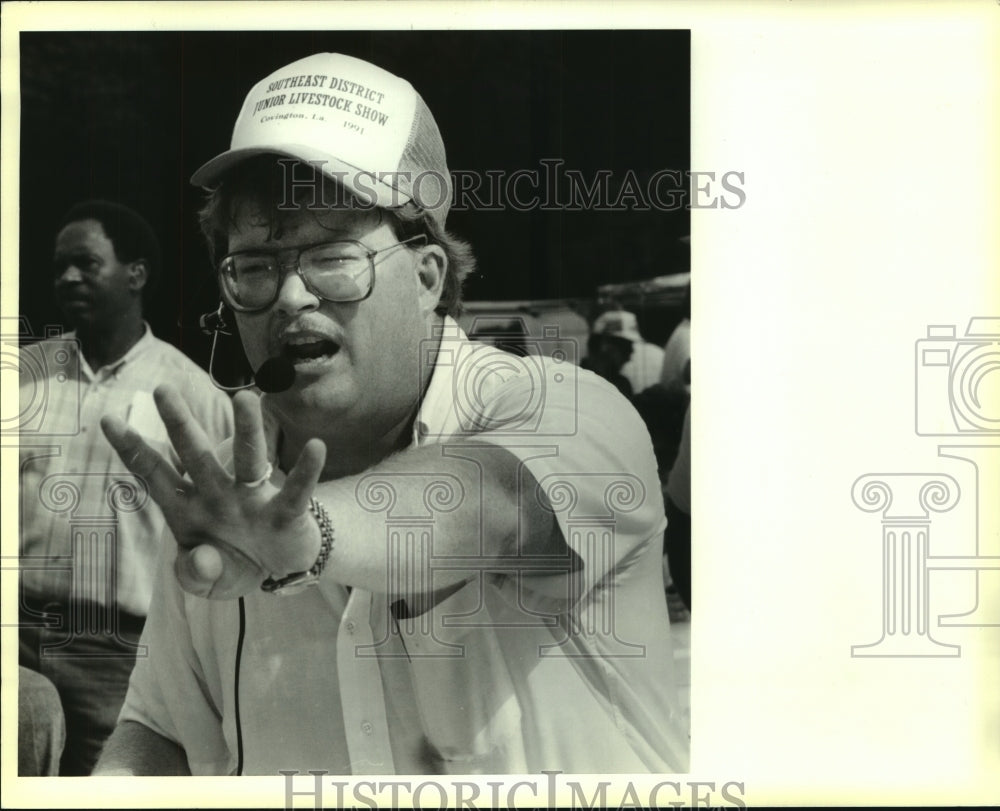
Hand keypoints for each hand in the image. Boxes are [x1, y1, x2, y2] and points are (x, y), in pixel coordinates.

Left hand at [101, 385, 326, 598]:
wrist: (276, 571)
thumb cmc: (233, 564)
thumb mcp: (205, 582)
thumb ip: (194, 575)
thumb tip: (202, 559)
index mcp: (187, 507)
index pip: (155, 474)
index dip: (133, 449)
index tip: (108, 420)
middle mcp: (217, 494)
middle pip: (197, 455)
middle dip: (181, 424)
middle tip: (165, 390)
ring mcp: (252, 500)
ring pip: (248, 460)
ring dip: (247, 431)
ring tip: (245, 398)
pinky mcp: (286, 513)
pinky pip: (297, 491)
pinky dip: (307, 471)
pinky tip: (315, 447)